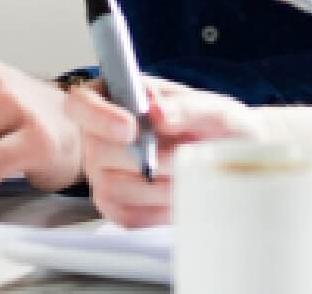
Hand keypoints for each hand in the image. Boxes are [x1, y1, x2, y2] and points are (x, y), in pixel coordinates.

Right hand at [61, 79, 280, 227]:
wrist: (231, 160)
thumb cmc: (218, 127)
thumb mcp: (213, 110)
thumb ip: (186, 108)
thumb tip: (156, 113)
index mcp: (115, 96)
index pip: (81, 103)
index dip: (98, 116)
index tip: (132, 128)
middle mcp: (99, 135)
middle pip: (97, 151)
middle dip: (148, 157)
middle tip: (185, 153)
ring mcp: (102, 173)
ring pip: (113, 187)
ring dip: (159, 186)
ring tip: (188, 174)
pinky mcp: (114, 205)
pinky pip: (126, 215)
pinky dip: (158, 209)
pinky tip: (179, 195)